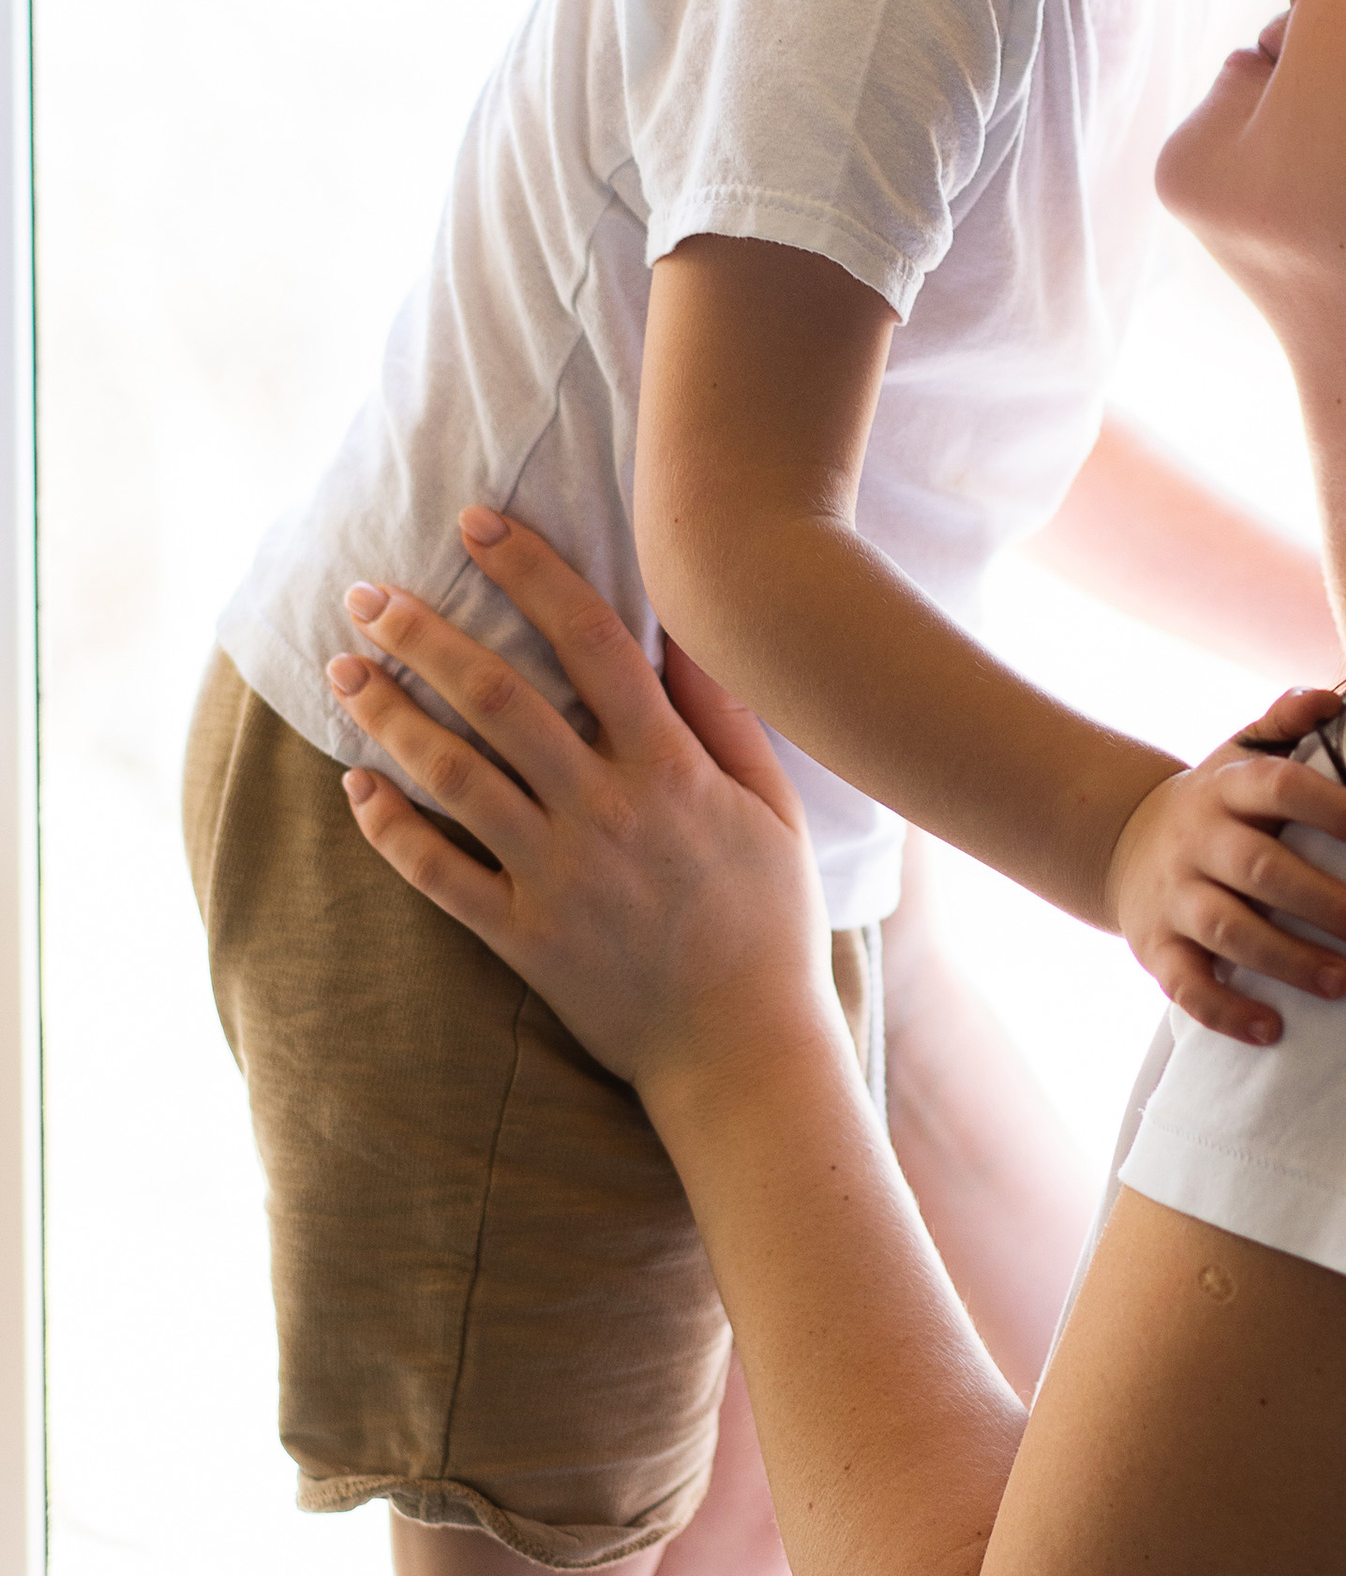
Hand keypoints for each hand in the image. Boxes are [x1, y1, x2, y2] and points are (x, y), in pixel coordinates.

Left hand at [327, 507, 835, 1101]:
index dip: (531, 573)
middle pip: (498, 698)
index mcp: (672, 768)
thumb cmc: (766, 921)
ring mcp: (559, 877)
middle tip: (368, 595)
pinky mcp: (523, 938)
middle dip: (424, 635)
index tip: (478, 525)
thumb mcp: (771, 807)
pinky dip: (388, 828)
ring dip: (389, 716)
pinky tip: (355, 786)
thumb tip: (683, 628)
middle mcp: (608, 812)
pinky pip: (437, 875)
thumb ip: (724, 717)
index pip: (593, 643)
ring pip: (452, 777)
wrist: (742, 1051)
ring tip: (345, 672)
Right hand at [1100, 684, 1345, 1045]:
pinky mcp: (1158, 949)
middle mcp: (1198, 842)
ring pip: (1227, 930)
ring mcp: (1174, 898)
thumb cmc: (1218, 804)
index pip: (1280, 788)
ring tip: (1344, 982)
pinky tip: (1273, 1029)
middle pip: (1260, 869)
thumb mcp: (1240, 753)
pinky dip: (1227, 1010)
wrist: (1123, 843)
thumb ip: (1285, 723)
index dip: (1331, 807)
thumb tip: (1330, 697)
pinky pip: (1187, 986)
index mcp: (1227, 791)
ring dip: (1286, 959)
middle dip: (1324, 900)